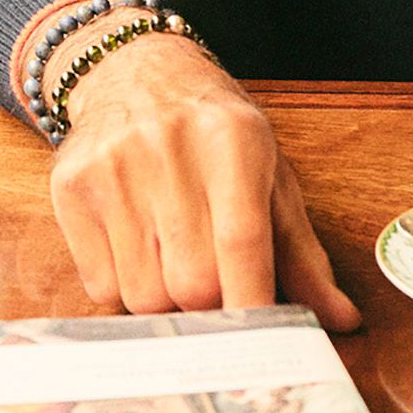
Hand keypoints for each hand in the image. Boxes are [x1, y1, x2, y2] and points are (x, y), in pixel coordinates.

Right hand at [46, 32, 361, 330]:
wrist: (133, 71)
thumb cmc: (213, 130)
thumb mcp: (269, 173)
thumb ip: (302, 252)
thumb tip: (342, 319)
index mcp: (232, 139)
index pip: (242, 242)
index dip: (252, 304)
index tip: (261, 342)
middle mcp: (168, 147)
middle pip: (191, 283)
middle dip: (210, 306)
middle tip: (217, 287)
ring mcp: (112, 167)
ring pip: (143, 296)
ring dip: (165, 300)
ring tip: (173, 259)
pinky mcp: (70, 188)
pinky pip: (101, 287)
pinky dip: (124, 290)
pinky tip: (137, 251)